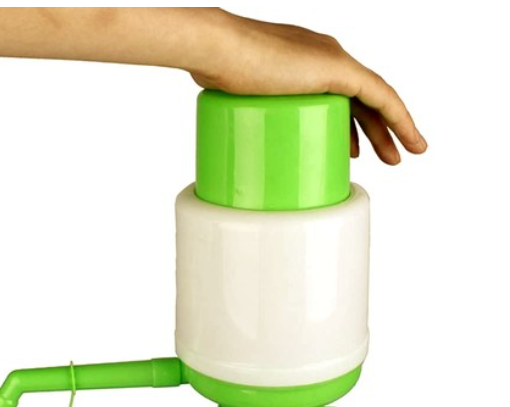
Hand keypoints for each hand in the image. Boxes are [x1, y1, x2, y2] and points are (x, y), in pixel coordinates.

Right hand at [0, 7, 425, 164]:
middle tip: (376, 159)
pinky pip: (384, 99)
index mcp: (297, 66)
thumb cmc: (205, 73)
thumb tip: (189, 151)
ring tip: (397, 158)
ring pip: (376, 101)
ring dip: (389, 131)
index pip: (330, 98)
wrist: (210, 50)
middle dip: (371, 131)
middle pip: (357, 101)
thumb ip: (212, 117)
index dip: (344, 125)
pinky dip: (401, 121)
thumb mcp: (219, 103)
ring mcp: (331, 62)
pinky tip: (413, 143)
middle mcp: (320, 58)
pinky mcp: (338, 68)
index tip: (345, 151)